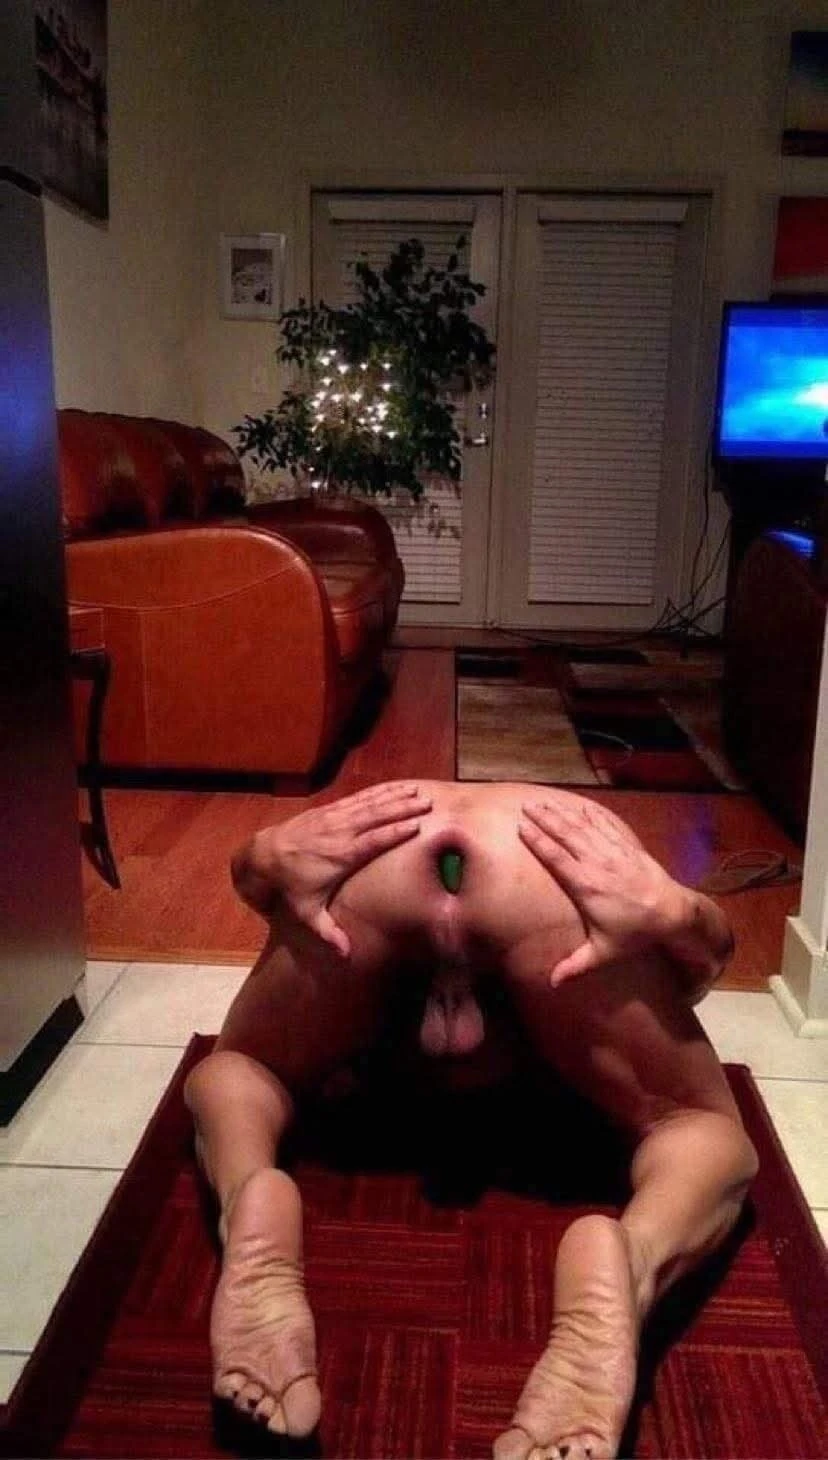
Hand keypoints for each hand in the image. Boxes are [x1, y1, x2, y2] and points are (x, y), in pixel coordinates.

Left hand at [235, 782, 431, 955]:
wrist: (263, 855)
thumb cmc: (289, 885)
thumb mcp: (306, 912)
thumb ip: (327, 932)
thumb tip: (346, 955)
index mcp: (340, 855)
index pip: (372, 840)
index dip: (395, 832)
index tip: (417, 826)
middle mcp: (340, 832)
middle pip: (376, 816)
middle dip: (402, 808)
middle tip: (427, 803)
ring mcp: (334, 817)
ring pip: (369, 803)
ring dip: (394, 796)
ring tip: (418, 791)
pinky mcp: (329, 809)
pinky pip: (358, 798)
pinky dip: (378, 791)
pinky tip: (394, 787)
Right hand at [518, 792, 686, 984]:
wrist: (673, 913)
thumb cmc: (635, 934)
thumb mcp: (604, 953)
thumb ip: (576, 965)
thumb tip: (552, 983)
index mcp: (586, 886)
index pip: (556, 858)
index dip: (538, 841)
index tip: (521, 827)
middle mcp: (597, 863)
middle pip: (567, 835)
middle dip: (545, 819)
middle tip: (527, 805)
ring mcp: (613, 852)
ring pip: (584, 827)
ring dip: (563, 813)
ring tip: (545, 802)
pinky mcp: (628, 847)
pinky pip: (606, 826)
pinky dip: (591, 815)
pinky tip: (580, 806)